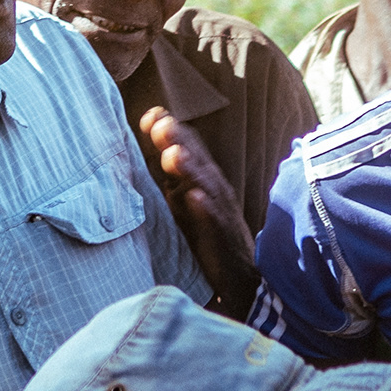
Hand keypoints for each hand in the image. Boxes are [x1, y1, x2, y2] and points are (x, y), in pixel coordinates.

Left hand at [139, 107, 257, 318]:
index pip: (189, 148)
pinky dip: (204, 207)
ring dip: (190, 169)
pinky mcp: (222, 236)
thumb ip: (173, 177)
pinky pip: (214, 220)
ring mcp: (220, 212)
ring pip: (205, 185)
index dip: (171, 131)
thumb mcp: (186, 202)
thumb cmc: (209, 234)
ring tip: (173, 154)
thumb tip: (156, 150)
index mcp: (205, 179)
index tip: (150, 115)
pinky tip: (194, 197)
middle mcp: (215, 190)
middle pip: (197, 160)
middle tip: (160, 123)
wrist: (240, 276)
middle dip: (178, 140)